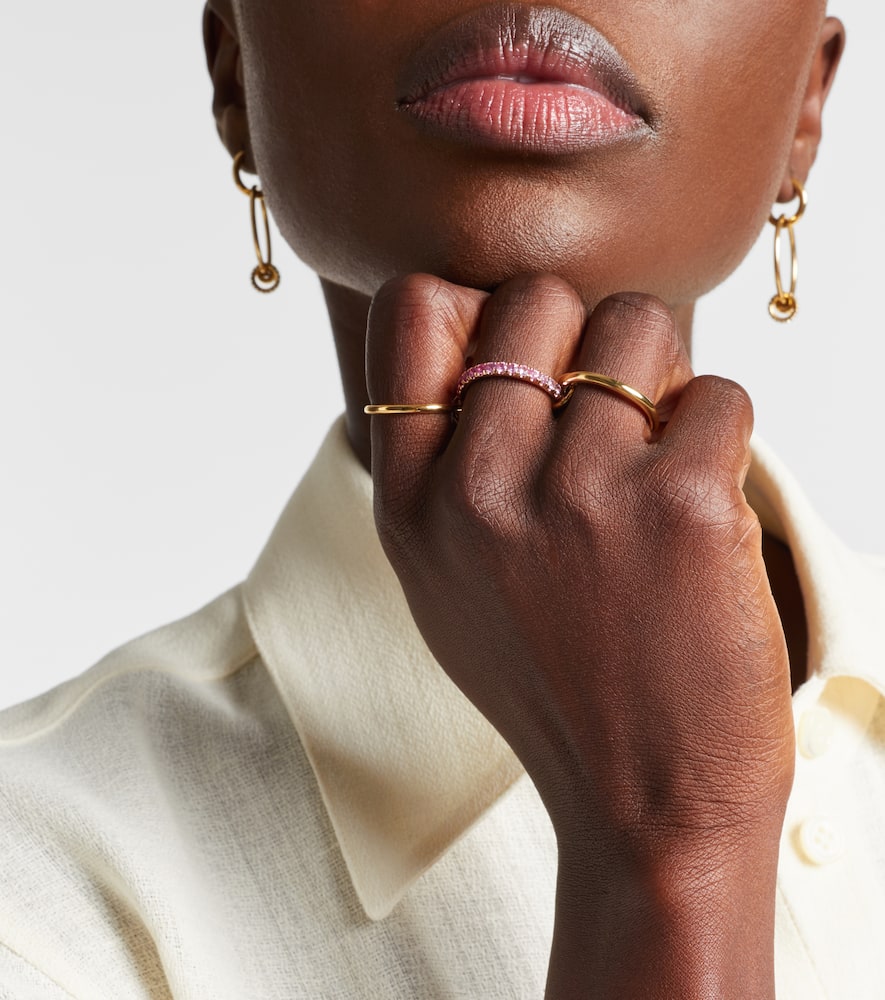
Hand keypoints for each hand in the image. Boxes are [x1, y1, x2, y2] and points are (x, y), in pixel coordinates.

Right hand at [365, 273, 794, 997]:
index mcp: (412, 503)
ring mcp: (578, 495)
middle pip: (535, 296)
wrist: (646, 808)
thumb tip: (486, 339)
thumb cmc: (553, 687)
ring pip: (638, 326)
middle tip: (607, 415)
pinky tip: (702, 503)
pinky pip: (718, 391)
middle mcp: (479, 489)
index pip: (414, 310)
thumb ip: (444, 462)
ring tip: (657, 461)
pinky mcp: (681, 505)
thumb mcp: (446, 581)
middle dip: (582, 338)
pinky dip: (721, 434)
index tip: (524, 364)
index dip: (478, 314)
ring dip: (661, 379)